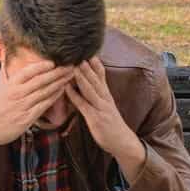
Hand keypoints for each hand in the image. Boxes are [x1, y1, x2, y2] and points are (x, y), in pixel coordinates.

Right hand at [0, 57, 73, 147]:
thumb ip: (6, 74)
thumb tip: (5, 58)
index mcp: (10, 85)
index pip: (28, 71)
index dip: (41, 66)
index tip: (53, 61)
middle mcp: (17, 94)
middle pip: (40, 80)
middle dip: (57, 72)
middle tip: (69, 66)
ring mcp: (23, 106)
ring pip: (45, 92)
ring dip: (59, 83)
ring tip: (70, 76)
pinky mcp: (27, 118)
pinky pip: (44, 105)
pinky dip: (54, 97)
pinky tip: (62, 91)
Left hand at [70, 58, 144, 179]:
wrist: (123, 142)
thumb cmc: (111, 124)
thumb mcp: (105, 106)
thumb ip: (96, 94)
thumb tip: (85, 83)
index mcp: (106, 94)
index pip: (101, 73)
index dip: (94, 61)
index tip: (86, 48)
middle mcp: (104, 97)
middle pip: (95, 77)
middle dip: (86, 64)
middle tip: (76, 50)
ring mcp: (101, 107)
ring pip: (90, 88)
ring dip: (81, 75)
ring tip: (72, 64)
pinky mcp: (95, 118)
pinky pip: (83, 105)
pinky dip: (75, 95)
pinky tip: (66, 87)